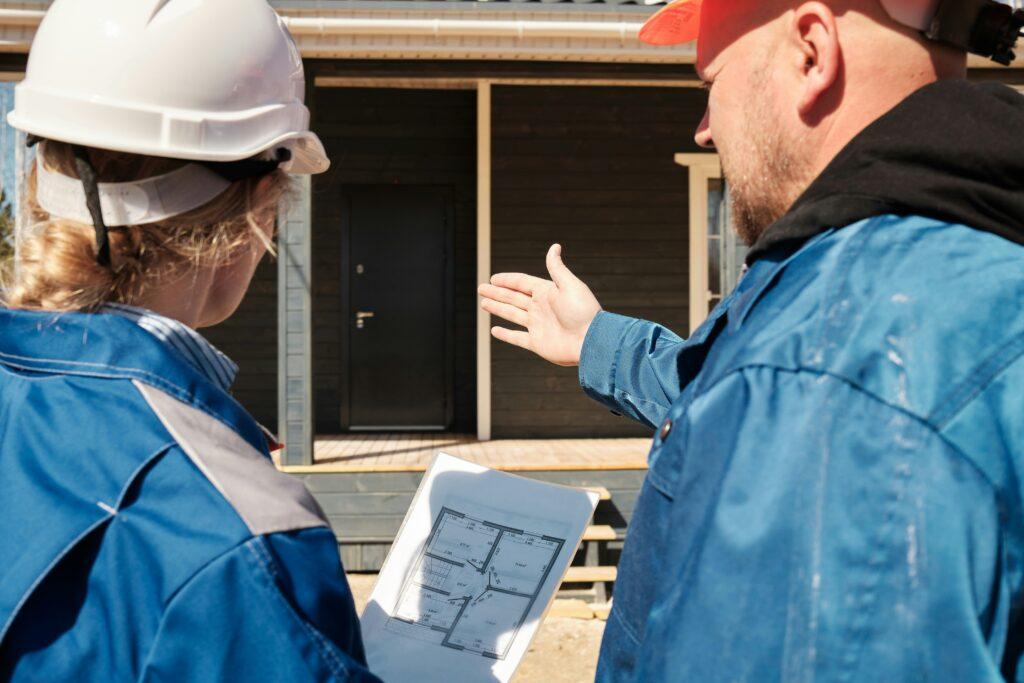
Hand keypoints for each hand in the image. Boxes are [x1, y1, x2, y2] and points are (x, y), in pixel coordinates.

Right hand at [478, 244, 600, 366]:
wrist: (591, 340)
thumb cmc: (583, 311)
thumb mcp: (570, 285)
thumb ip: (557, 268)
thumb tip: (554, 246)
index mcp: (547, 293)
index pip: (522, 283)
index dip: (507, 280)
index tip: (493, 278)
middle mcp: (540, 308)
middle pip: (513, 298)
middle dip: (497, 292)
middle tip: (481, 288)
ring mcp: (538, 326)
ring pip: (512, 314)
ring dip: (497, 308)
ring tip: (484, 303)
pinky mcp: (537, 343)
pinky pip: (517, 338)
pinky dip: (506, 334)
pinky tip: (494, 330)